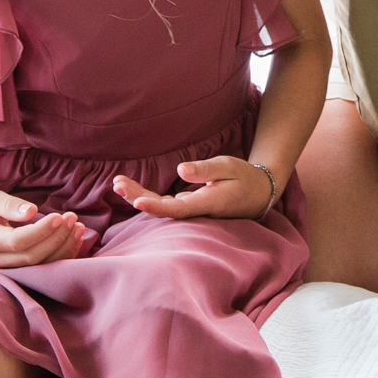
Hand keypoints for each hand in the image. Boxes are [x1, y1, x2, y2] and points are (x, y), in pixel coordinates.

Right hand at [0, 190, 88, 268]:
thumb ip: (8, 204)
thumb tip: (32, 212)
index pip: (16, 242)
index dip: (40, 231)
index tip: (59, 216)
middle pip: (31, 256)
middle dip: (56, 238)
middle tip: (72, 217)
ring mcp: (3, 270)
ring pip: (39, 265)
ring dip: (63, 247)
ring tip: (78, 226)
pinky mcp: (15, 272)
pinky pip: (41, 268)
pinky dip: (61, 255)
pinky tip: (75, 238)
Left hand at [116, 156, 275, 219]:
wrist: (259, 193)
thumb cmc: (245, 178)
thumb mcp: (229, 166)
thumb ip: (205, 169)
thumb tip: (181, 171)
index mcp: (208, 202)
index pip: (179, 208)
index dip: (156, 206)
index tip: (137, 201)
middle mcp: (197, 211)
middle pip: (163, 209)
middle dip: (138, 197)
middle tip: (117, 184)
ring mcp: (192, 210)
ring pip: (162, 207)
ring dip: (139, 196)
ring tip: (118, 184)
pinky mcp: (189, 206)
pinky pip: (165, 204)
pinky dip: (148, 196)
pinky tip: (132, 189)